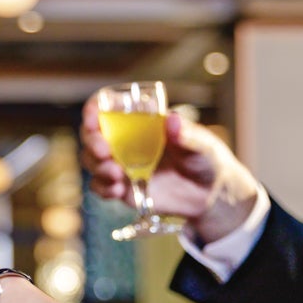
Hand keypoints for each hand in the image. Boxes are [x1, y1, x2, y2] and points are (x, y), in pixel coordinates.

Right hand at [79, 102, 260, 243]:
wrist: (210, 194)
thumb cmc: (206, 159)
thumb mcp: (201, 144)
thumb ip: (186, 134)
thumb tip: (172, 120)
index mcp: (140, 122)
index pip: (107, 108)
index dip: (94, 110)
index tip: (94, 119)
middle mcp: (125, 141)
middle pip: (92, 135)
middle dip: (92, 142)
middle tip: (104, 152)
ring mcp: (122, 165)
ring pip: (92, 161)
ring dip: (97, 167)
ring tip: (117, 175)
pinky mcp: (123, 188)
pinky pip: (100, 186)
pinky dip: (103, 188)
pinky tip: (118, 190)